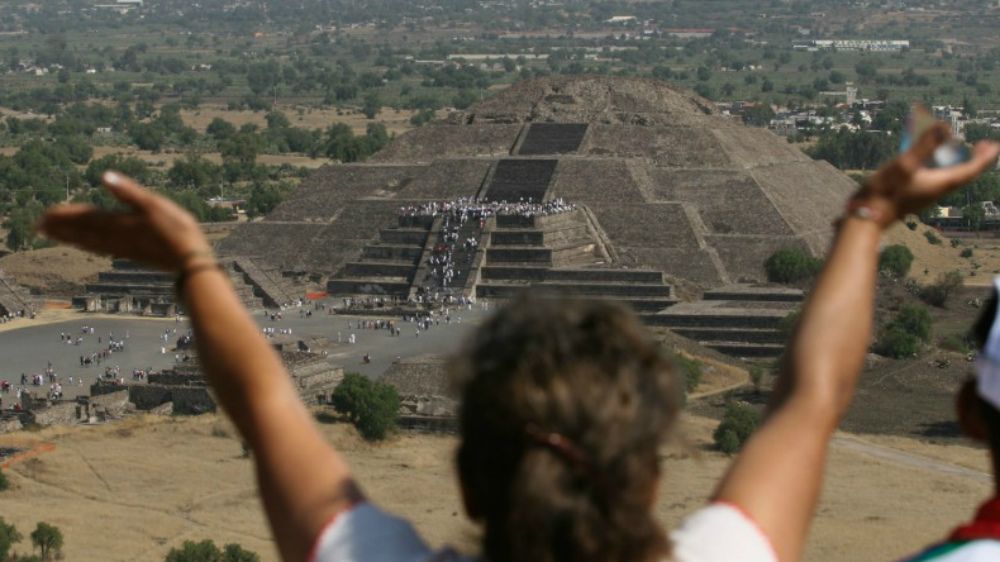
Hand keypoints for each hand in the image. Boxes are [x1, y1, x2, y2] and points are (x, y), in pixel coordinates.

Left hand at [37, 171, 211, 271]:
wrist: (190, 261)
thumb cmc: (177, 230)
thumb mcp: (155, 204)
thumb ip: (129, 191)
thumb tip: (104, 175)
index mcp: (120, 222)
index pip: (86, 216)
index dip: (66, 214)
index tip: (46, 213)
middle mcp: (117, 237)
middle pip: (82, 231)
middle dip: (61, 227)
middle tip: (39, 225)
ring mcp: (124, 248)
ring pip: (89, 242)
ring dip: (70, 237)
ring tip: (54, 235)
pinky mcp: (132, 254)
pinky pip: (101, 249)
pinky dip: (88, 245)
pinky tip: (86, 245)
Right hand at [858, 122, 999, 227]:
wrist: (865, 218)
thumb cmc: (884, 192)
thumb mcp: (904, 164)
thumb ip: (924, 145)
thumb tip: (944, 126)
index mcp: (939, 183)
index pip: (971, 169)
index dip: (985, 157)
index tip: (993, 145)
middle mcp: (936, 191)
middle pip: (963, 174)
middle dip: (975, 159)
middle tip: (983, 146)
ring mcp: (924, 195)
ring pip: (949, 178)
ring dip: (958, 162)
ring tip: (959, 150)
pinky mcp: (912, 197)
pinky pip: (935, 180)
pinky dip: (941, 168)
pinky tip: (930, 163)